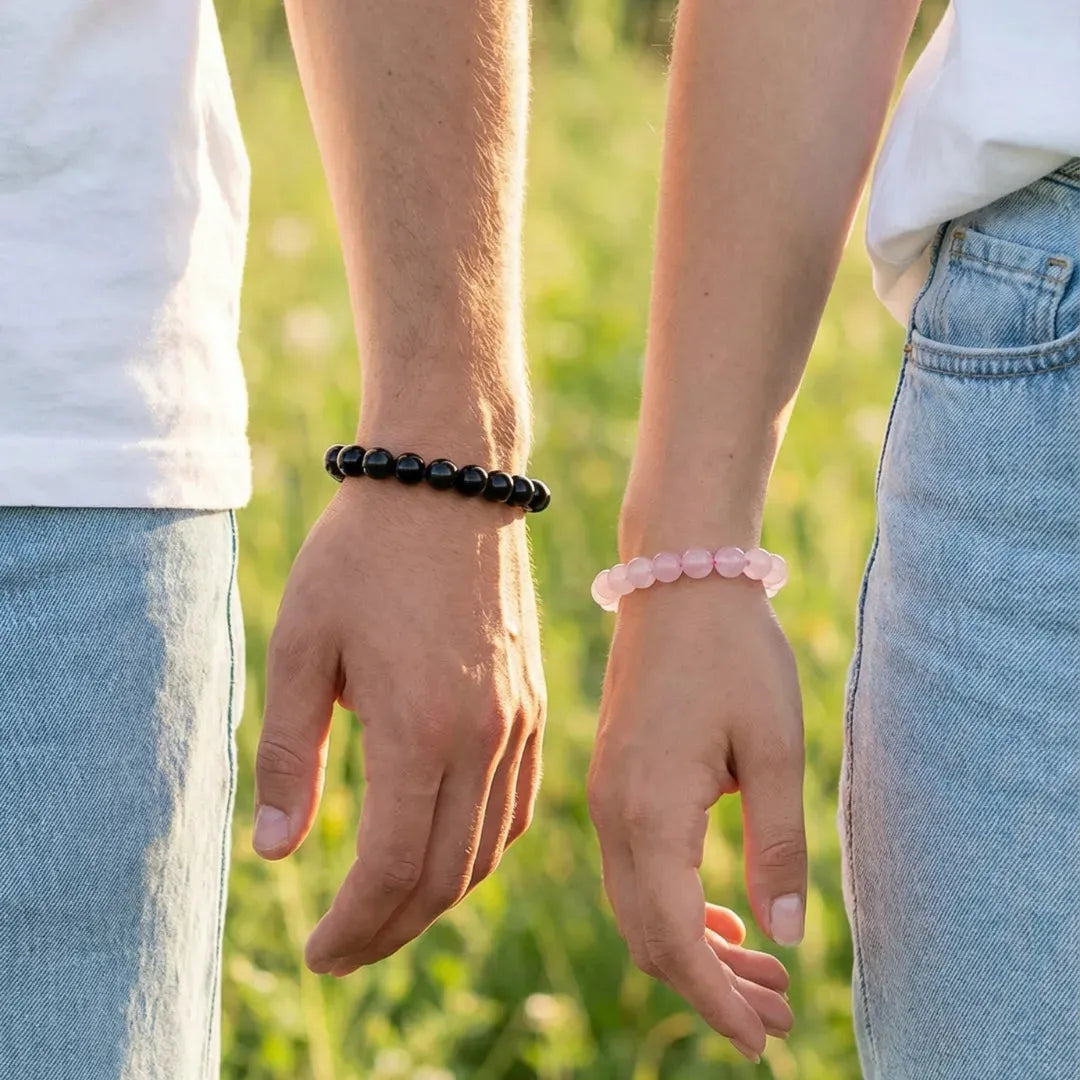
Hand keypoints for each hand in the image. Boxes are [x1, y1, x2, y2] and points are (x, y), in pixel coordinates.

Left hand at [254, 477, 544, 975]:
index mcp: (418, 728)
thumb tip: (276, 852)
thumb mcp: (302, 647)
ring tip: (387, 910)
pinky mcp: (534, 705)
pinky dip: (482, 849)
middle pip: (445, 875)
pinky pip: (518, 806)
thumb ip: (292, 753)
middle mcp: (482, 738)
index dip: (353, 927)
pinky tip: (447, 851)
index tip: (316, 950)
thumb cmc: (361, 557)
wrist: (447, 483)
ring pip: (487, 848)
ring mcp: (518, 723)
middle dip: (391, 928)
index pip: (391, 868)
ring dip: (437, 895)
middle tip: (344, 948)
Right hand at [587, 575, 803, 1060]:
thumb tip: (785, 937)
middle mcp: (612, 814)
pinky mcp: (614, 781)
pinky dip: (675, 908)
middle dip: (710, 986)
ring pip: (640, 907)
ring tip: (762, 973)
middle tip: (778, 1014)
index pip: (675, 938)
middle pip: (650, 935)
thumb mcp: (772, 750)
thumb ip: (777, 848)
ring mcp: (606, 797)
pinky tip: (723, 916)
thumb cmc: (733, 656)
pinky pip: (635, 870)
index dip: (716, 999)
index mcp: (649, 812)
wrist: (679, 580)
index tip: (762, 1040)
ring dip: (695, 949)